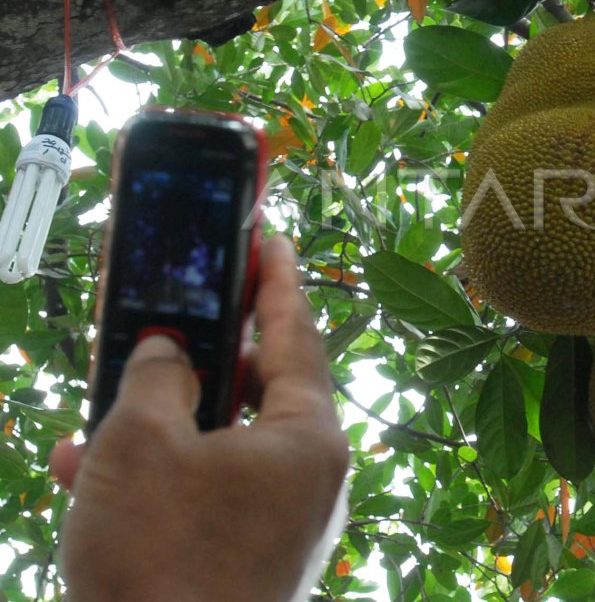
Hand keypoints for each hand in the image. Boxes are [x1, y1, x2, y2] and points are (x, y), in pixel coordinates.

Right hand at [51, 236, 349, 601]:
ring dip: (160, 418)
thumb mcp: (140, 446)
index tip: (269, 237)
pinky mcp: (247, 554)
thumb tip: (165, 351)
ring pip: (221, 440)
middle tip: (176, 312)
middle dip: (205, 353)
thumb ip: (156, 377)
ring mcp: (282, 520)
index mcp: (309, 437)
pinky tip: (82, 469)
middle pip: (262, 386)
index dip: (278, 279)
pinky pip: (205, 490)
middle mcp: (309, 475)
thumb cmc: (161, 560)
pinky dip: (156, 473)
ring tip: (103, 400)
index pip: (298, 333)